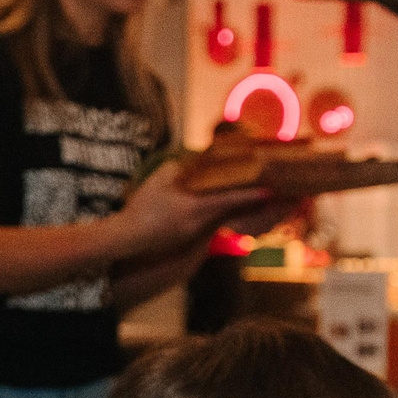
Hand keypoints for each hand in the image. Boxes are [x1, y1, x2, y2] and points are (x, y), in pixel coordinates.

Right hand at [118, 161, 270, 257]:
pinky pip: (212, 226)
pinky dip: (223, 216)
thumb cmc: (141, 208)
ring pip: (224, 219)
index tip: (269, 190)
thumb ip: (182, 168)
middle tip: (269, 193)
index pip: (229, 200)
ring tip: (254, 199)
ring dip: (238, 210)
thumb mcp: (160, 180)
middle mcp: (200, 224)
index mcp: (195, 208)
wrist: (128, 238)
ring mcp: (196, 234)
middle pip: (232, 211)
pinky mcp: (190, 238)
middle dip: (251, 203)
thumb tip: (198, 159)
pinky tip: (227, 209)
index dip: (250, 195)